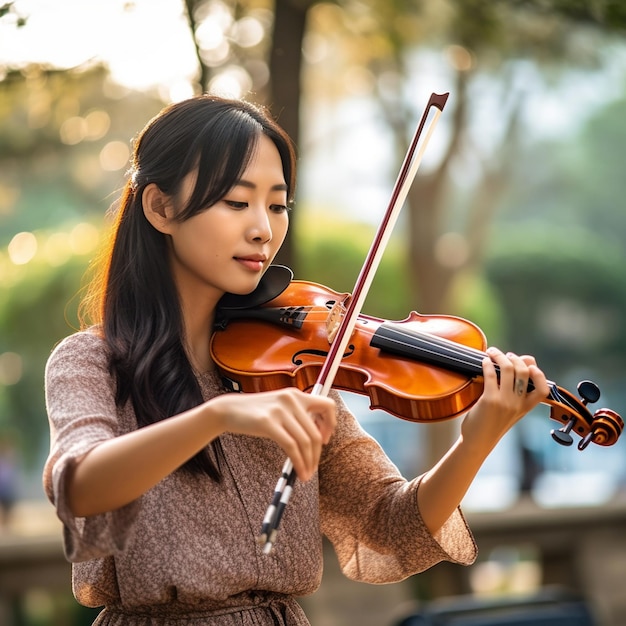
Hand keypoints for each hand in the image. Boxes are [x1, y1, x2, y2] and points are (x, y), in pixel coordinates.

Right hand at [210, 387, 335, 480]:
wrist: (228, 409)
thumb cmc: (255, 413)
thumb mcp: (280, 407)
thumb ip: (297, 415)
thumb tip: (316, 440)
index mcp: (297, 394)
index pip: (328, 405)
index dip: (331, 424)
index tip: (324, 440)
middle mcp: (291, 399)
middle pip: (315, 432)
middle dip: (317, 454)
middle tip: (313, 467)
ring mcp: (280, 410)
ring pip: (305, 441)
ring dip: (309, 462)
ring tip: (306, 474)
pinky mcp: (268, 422)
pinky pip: (291, 447)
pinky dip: (298, 462)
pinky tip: (298, 472)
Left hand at [461, 347, 549, 451]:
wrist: (477, 442)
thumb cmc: (491, 424)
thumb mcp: (510, 411)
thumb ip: (515, 394)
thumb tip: (516, 368)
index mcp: (525, 408)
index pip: (544, 389)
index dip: (539, 373)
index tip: (529, 364)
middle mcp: (518, 404)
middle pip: (524, 372)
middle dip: (515, 358)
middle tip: (505, 355)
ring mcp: (504, 401)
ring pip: (508, 369)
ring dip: (499, 355)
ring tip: (492, 352)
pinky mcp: (489, 399)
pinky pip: (490, 374)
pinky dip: (487, 363)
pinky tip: (484, 361)